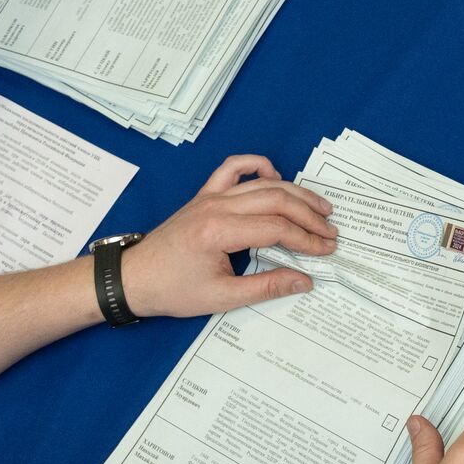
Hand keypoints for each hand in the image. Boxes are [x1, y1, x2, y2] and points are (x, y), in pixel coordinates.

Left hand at [121, 155, 337, 317]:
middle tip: (331, 231)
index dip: (306, 239)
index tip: (326, 250)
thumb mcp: (221, 297)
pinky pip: (233, 168)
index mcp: (220, 231)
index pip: (276, 228)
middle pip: (277, 199)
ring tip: (320, 208)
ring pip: (263, 183)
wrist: (133, 278)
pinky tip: (276, 176)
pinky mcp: (205, 195)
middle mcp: (217, 206)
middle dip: (309, 215)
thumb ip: (266, 287)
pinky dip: (257, 165)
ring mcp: (211, 196)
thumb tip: (305, 280)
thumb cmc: (172, 290)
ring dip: (296, 193)